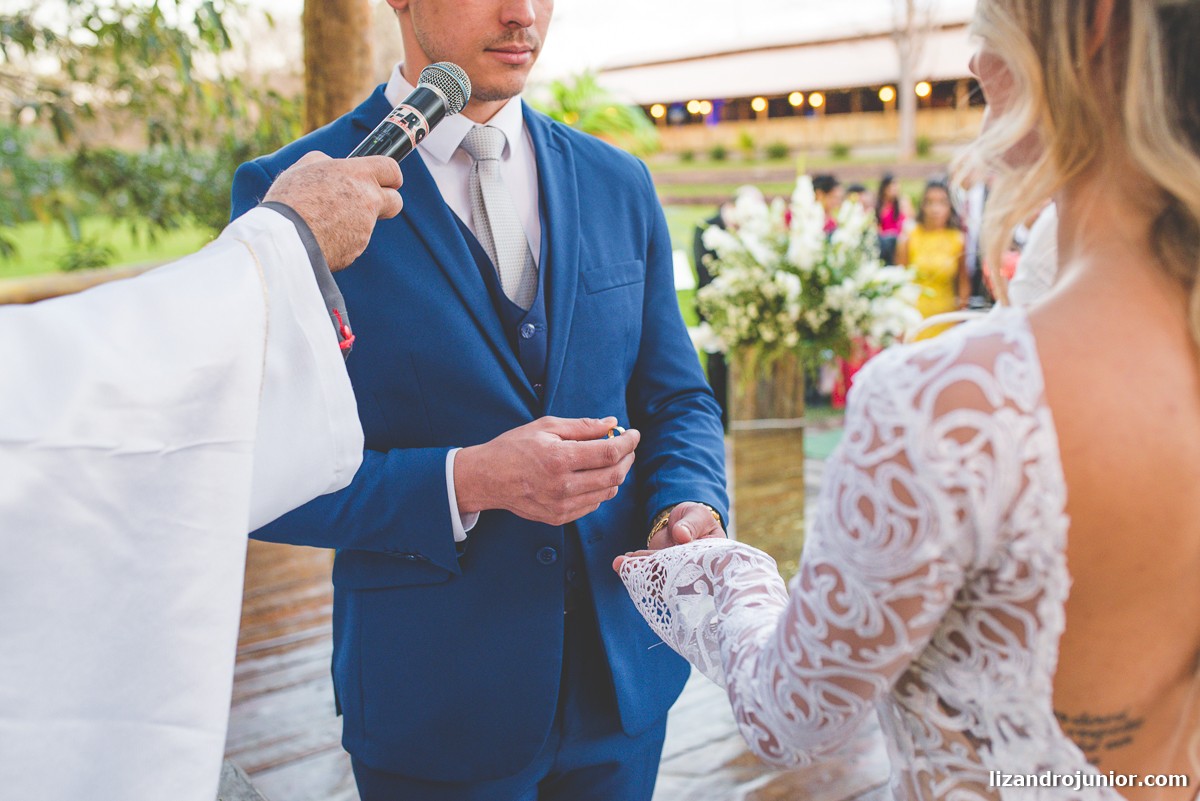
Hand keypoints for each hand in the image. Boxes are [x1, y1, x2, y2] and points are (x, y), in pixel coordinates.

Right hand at [263, 152, 403, 270]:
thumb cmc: (290, 199)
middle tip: (366, 202)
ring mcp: (366, 227)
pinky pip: (353, 242)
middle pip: (396, 202)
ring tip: (321, 220)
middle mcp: (368, 200)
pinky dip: (341, 240)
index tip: (387, 180)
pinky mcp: (357, 249)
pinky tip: (319, 235)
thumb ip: (325, 162)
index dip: (391, 176)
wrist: (286, 238)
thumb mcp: (304, 167)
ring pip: (367, 224)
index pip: (392, 169)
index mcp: (358, 174)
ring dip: (352, 222)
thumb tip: (331, 164)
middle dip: (387, 202)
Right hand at [454, 416, 639, 525]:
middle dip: (627, 459)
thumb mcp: (546, 426)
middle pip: (614, 476)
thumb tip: (611, 424)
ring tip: (611, 460)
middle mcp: (563, 486)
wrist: (487, 478)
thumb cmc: (514, 447)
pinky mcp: (559, 518)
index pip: (609, 453)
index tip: (633, 434)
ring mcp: (561, 506)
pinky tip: (593, 476)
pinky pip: (593, 505)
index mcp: (559, 459)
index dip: (627, 443)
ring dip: (616, 475)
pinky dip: (600, 489)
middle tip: (627, 446)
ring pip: (607, 493)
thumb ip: (582, 427)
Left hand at [612, 504, 725, 571]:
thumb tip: (682, 535)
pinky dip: (635, 569)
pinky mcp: (661, 573)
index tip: (664, 563)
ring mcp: (676, 574)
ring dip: (638, 572)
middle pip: (674, 576)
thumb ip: (691, 524)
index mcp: (711, 561)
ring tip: (619, 564)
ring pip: (658, 577)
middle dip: (652, 572)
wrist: (683, 521)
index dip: (683, 569)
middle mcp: (693, 572)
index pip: (699, 568)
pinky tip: (621, 563)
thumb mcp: (698, 516)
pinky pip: (648, 574)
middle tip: (631, 566)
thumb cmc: (696, 518)